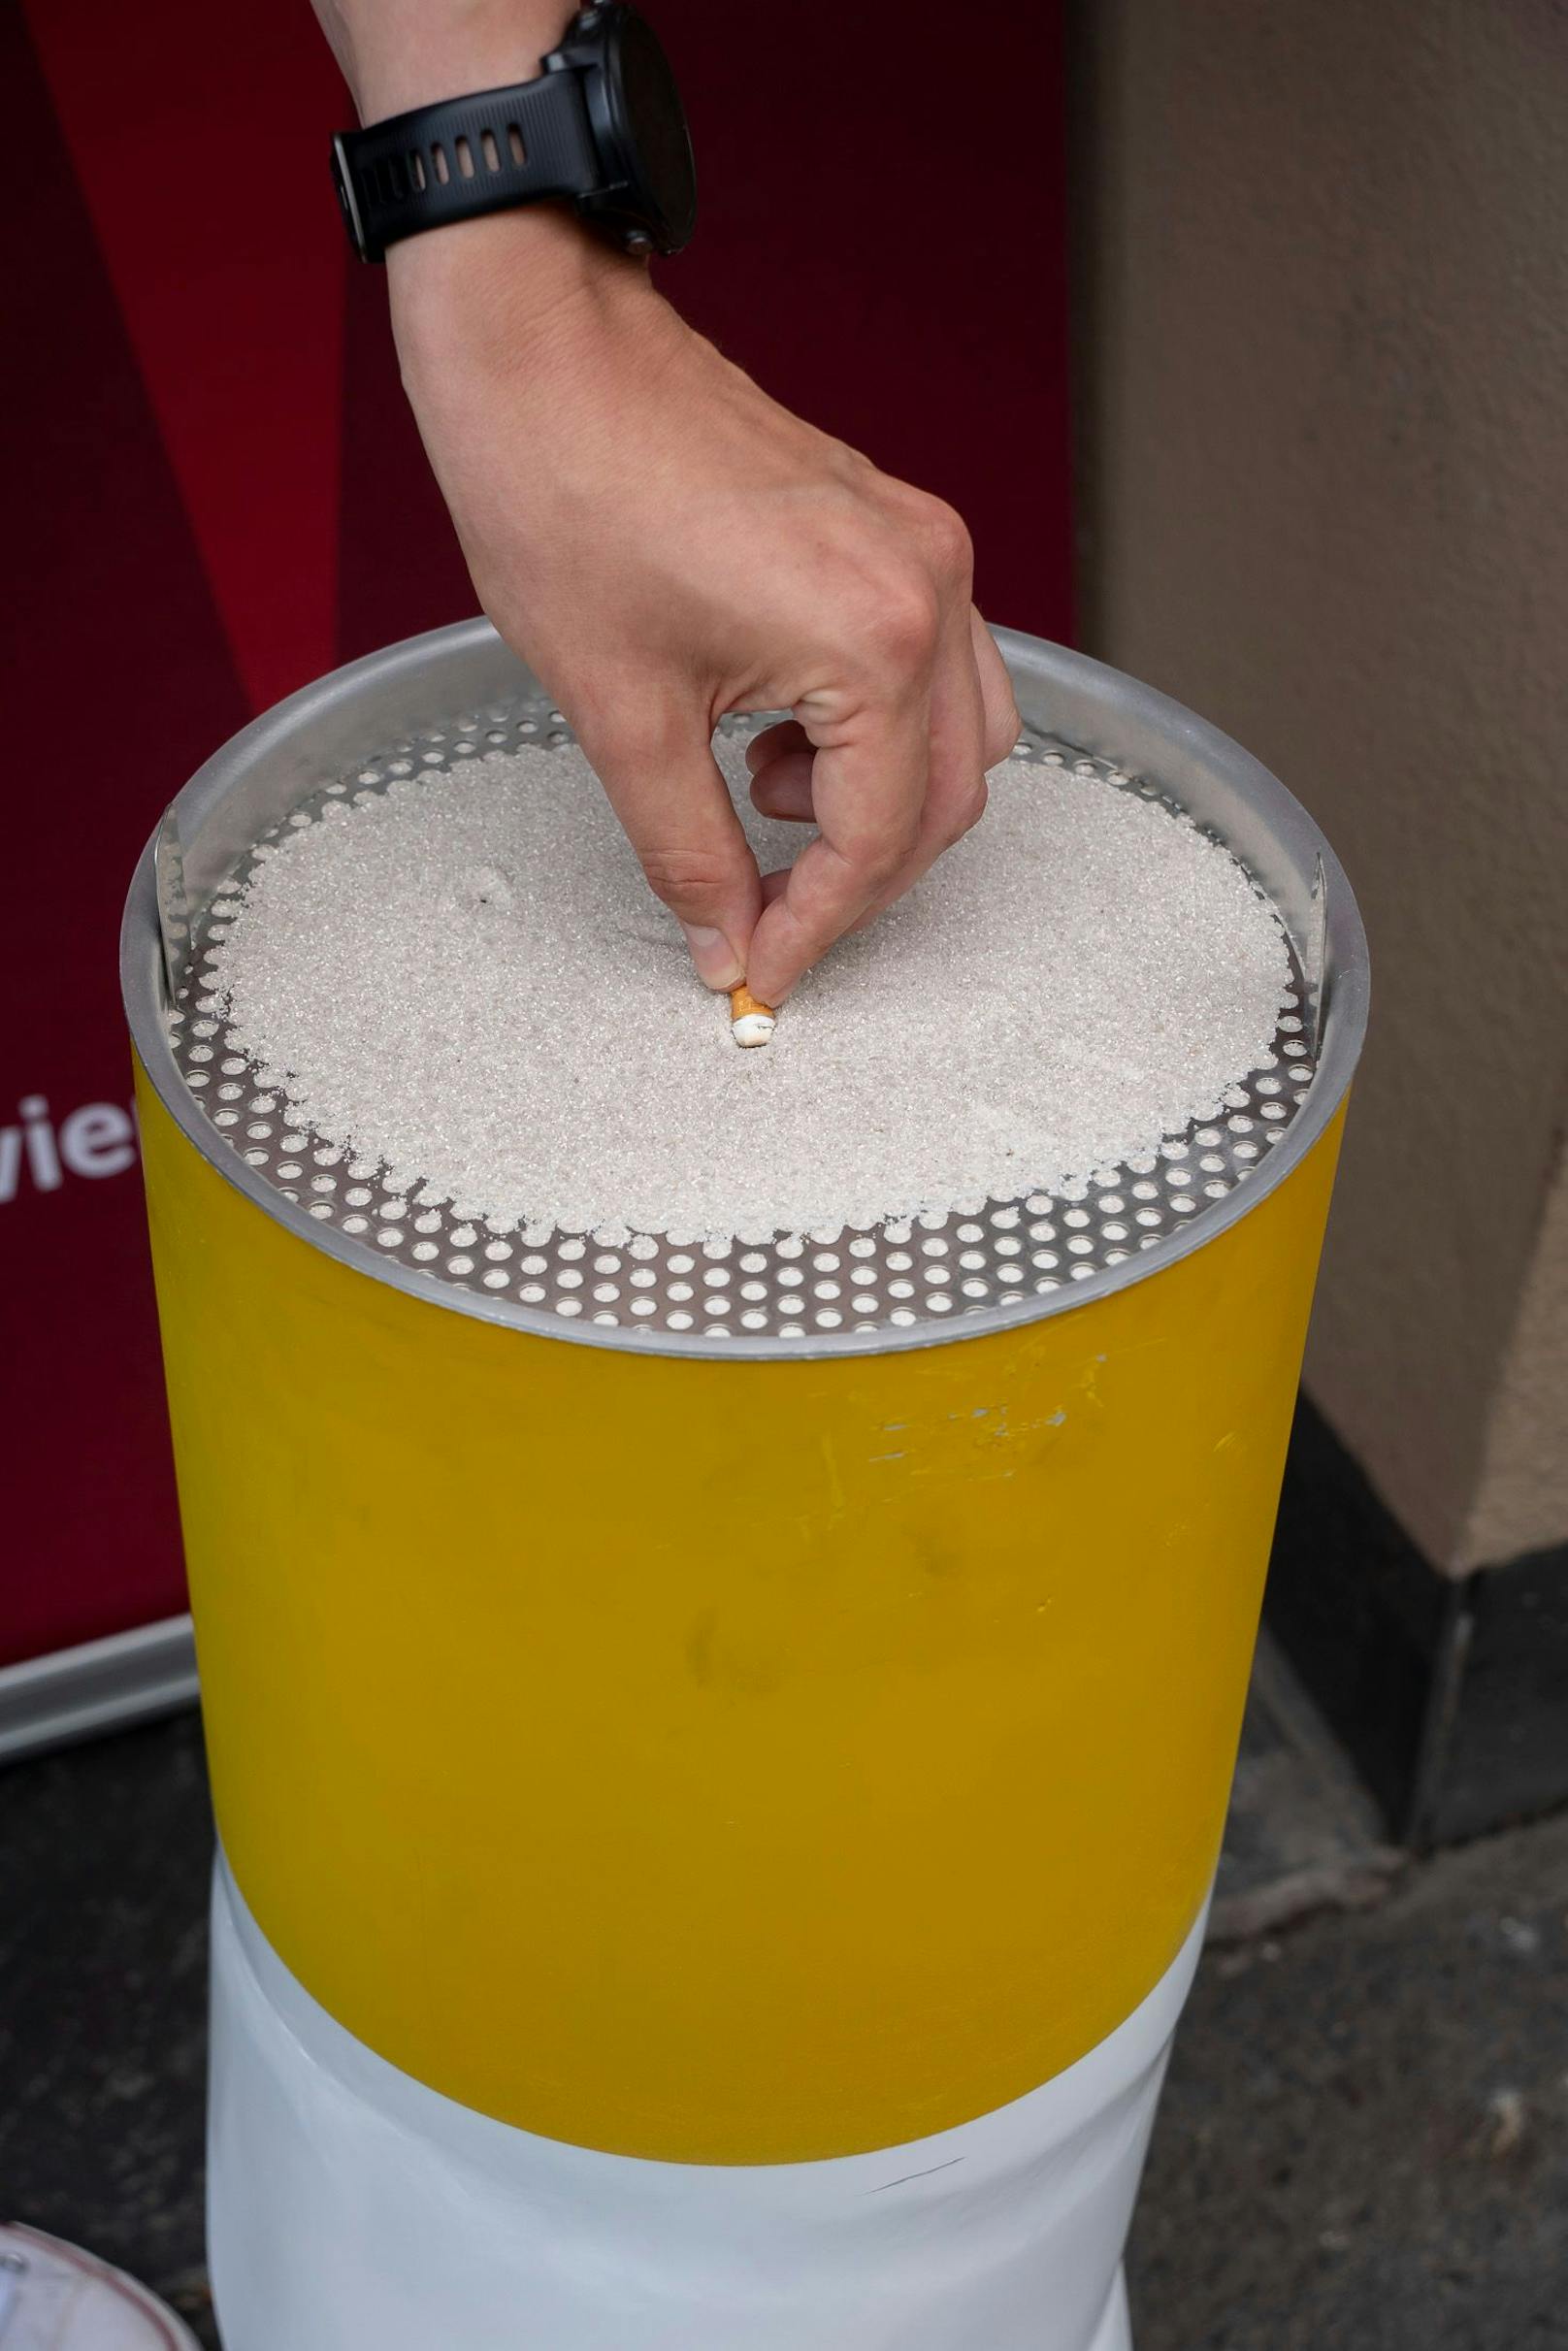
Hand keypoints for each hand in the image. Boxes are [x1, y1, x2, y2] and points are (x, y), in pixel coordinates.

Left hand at [389, 213, 1019, 1003]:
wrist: (542, 349)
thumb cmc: (566, 493)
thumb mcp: (621, 714)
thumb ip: (688, 850)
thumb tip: (723, 937)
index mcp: (875, 637)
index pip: (881, 838)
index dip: (819, 926)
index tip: (763, 973)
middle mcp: (928, 589)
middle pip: (946, 799)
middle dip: (856, 879)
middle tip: (763, 920)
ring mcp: (922, 550)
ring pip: (959, 737)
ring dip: (876, 804)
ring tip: (756, 797)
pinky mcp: (897, 529)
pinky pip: (933, 667)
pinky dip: (873, 731)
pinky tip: (776, 730)